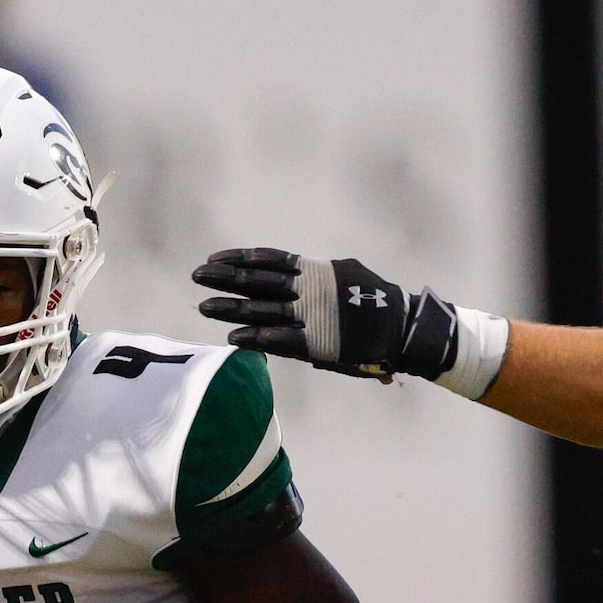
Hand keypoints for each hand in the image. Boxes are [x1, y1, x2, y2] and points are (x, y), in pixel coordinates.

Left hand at [191, 247, 455, 380]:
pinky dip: (256, 339)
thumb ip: (321, 277)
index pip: (270, 259)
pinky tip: (233, 339)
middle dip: (225, 278)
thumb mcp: (349, 276)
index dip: (240, 258)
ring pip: (262, 309)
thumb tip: (303, 273)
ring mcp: (311, 316)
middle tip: (196, 276)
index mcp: (315, 271)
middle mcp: (309, 289)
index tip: (214, 257)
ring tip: (203, 307)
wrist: (405, 329)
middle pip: (258, 280)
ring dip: (231, 308)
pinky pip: (280, 340)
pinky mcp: (316, 344)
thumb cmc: (379, 304)